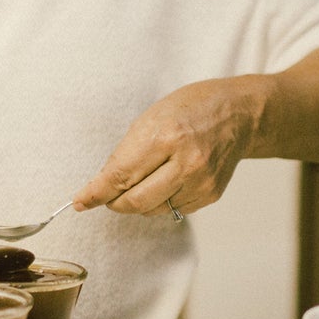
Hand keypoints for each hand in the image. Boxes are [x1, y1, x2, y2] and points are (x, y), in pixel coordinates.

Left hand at [73, 78, 272, 217]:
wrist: (238, 113)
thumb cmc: (190, 109)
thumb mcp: (150, 118)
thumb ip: (126, 153)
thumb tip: (101, 186)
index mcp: (166, 136)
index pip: (120, 176)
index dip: (96, 193)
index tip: (80, 202)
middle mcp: (186, 162)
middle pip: (135, 202)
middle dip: (114, 202)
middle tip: (107, 195)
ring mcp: (201, 181)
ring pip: (153, 210)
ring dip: (138, 201)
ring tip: (146, 177)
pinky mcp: (210, 194)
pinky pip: (173, 209)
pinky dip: (161, 201)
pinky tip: (168, 180)